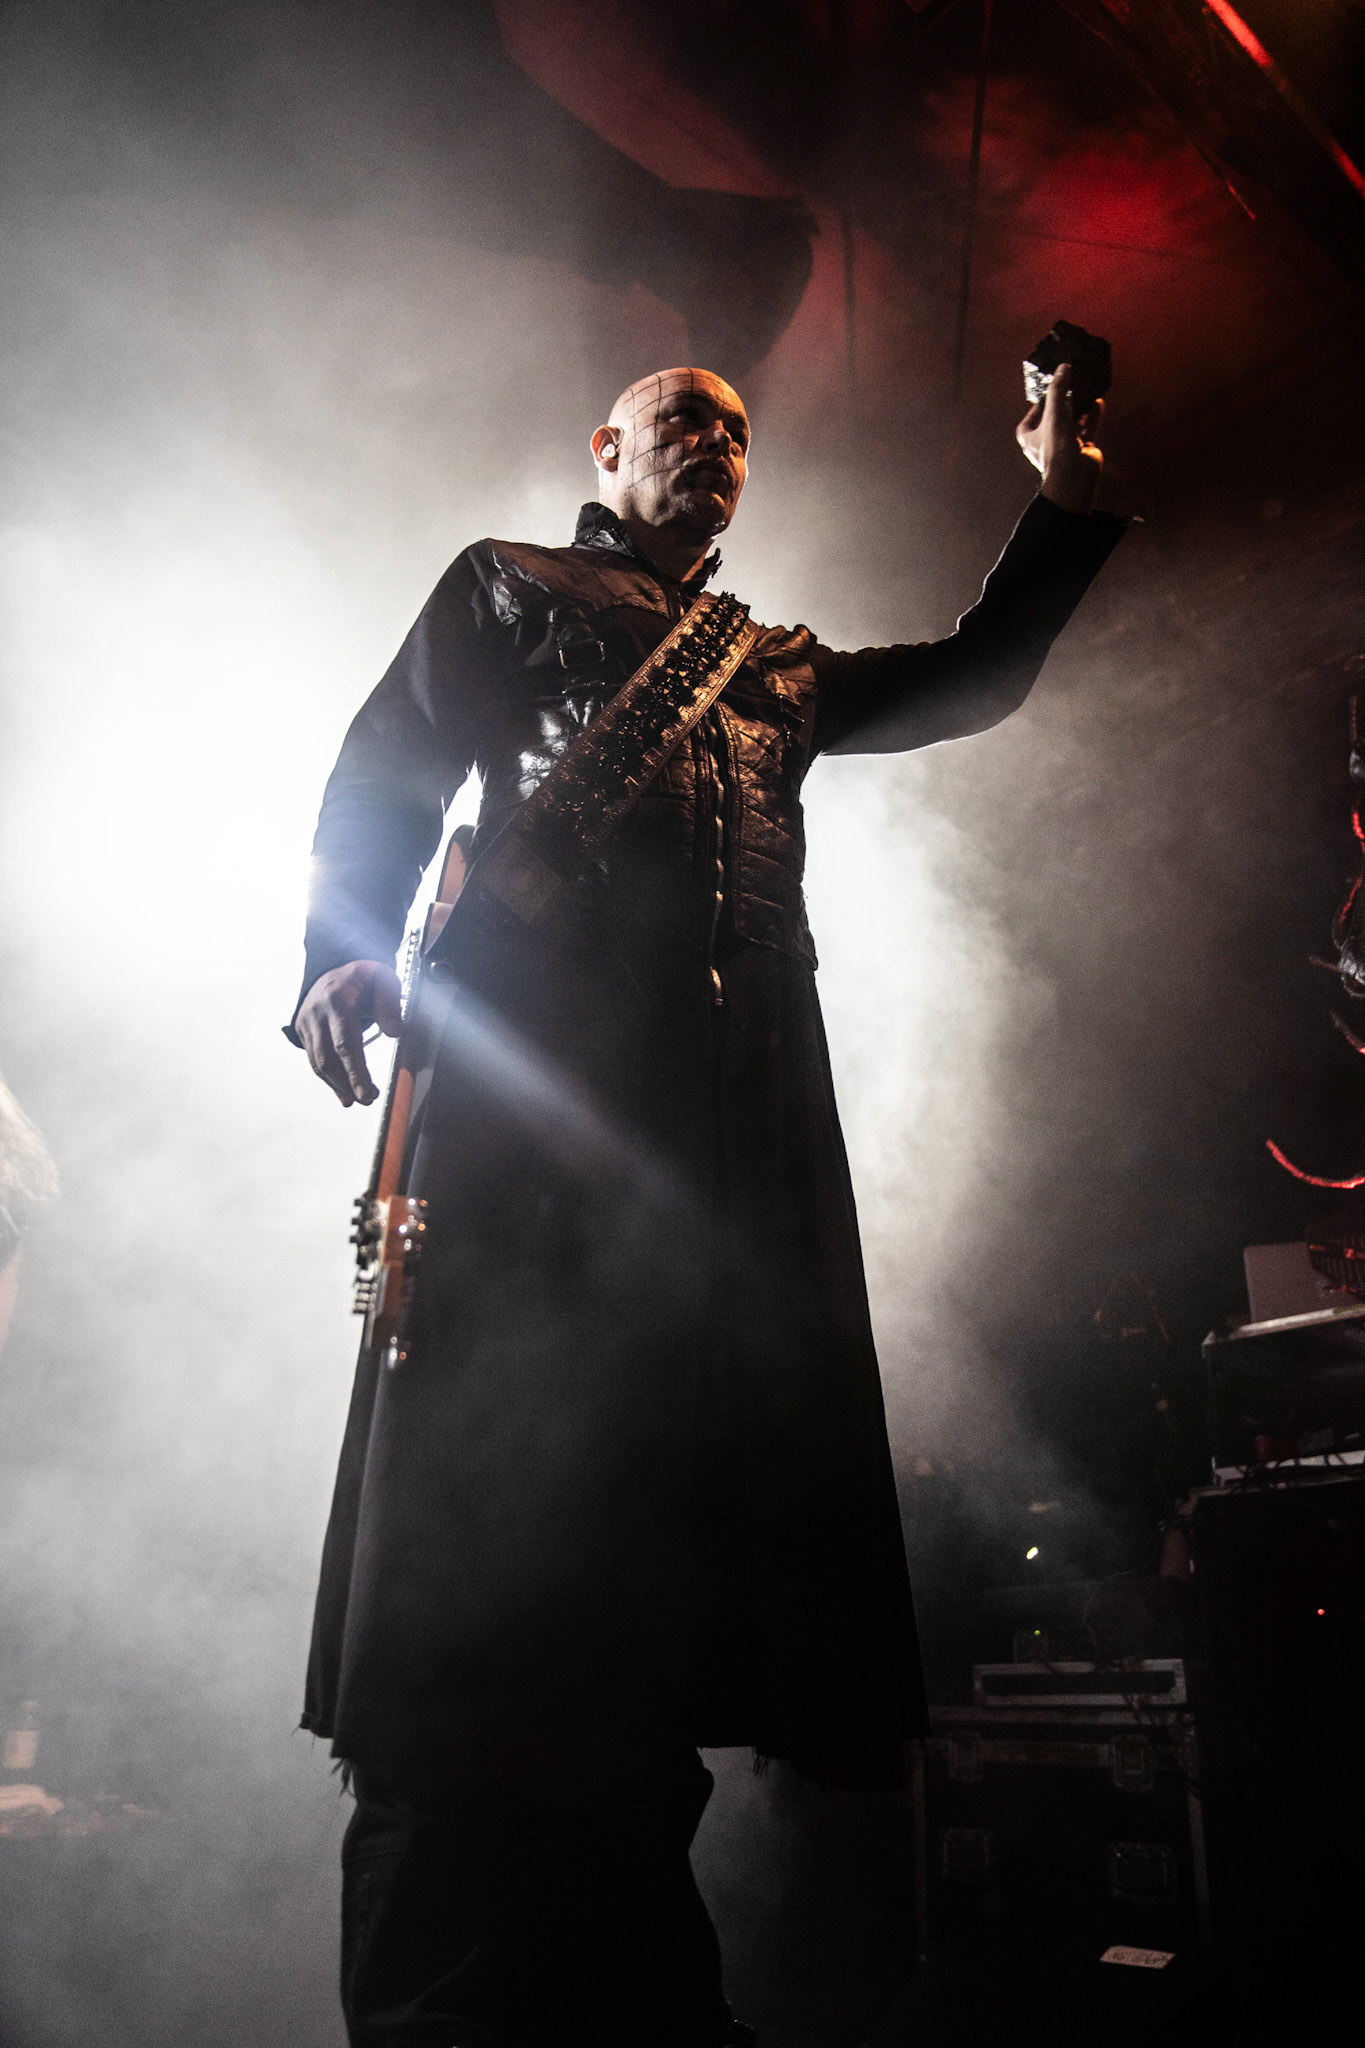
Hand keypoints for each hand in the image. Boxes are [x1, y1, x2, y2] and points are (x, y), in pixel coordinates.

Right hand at [295, 960, 401, 1106]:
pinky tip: (343, 1091)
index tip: (366, 1091)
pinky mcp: (303, 1031)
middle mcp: (316, 1013)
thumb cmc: (362, 976)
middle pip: (328, 1057)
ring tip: (357, 1099)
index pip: (345, 1041)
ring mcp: (306, 1023)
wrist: (333, 968)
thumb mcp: (383, 978)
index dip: (355, 1070)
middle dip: (348, 1082)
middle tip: (367, 1099)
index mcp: (336, 999)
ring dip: (338, 1085)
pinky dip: (329, 1078)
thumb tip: (394, 1031)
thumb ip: (389, 1002)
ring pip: (318, 1062)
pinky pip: (314, 1059)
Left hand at [1016, 364, 1102, 514]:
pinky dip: (1092, 416)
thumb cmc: (1056, 449)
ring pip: (1072, 423)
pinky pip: (1088, 428)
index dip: (1037, 406)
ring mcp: (1066, 447)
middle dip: (1062, 404)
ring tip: (1084, 391)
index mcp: (1031, 439)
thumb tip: (1063, 367)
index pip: (1029, 420)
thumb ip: (1058, 390)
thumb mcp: (1054, 413)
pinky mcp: (1083, 449)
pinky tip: (1097, 402)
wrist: (1075, 477)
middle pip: (1053, 419)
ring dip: (1078, 408)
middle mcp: (1047, 443)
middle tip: (1069, 386)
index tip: (1046, 393)